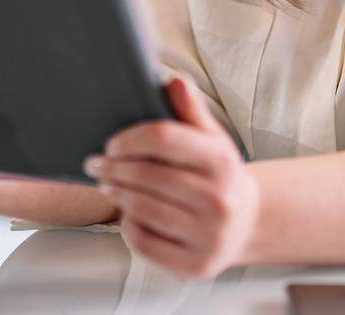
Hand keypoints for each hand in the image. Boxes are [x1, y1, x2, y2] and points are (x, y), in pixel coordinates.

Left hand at [84, 75, 259, 278]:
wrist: (247, 223)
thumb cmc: (218, 175)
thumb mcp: (212, 139)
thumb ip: (191, 110)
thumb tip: (174, 80)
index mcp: (222, 161)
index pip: (163, 138)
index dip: (129, 138)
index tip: (111, 143)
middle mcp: (219, 200)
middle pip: (147, 175)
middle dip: (114, 167)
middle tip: (96, 164)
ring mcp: (208, 236)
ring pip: (141, 208)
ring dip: (117, 193)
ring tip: (107, 185)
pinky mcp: (194, 265)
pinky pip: (144, 241)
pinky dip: (128, 225)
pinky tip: (128, 214)